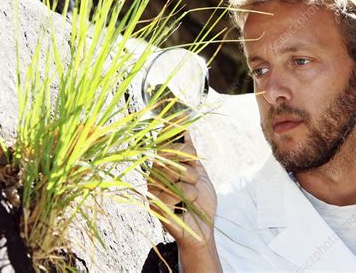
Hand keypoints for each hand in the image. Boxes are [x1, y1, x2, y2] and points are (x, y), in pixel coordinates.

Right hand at [147, 134, 216, 249]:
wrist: (203, 227)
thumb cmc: (201, 200)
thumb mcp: (199, 171)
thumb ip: (189, 151)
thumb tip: (185, 127)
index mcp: (163, 163)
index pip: (165, 142)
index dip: (181, 146)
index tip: (193, 157)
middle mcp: (154, 173)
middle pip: (167, 154)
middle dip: (189, 166)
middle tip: (194, 181)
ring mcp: (152, 189)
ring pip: (171, 172)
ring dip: (190, 184)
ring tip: (192, 195)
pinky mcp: (153, 204)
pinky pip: (171, 192)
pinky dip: (187, 197)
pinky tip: (186, 205)